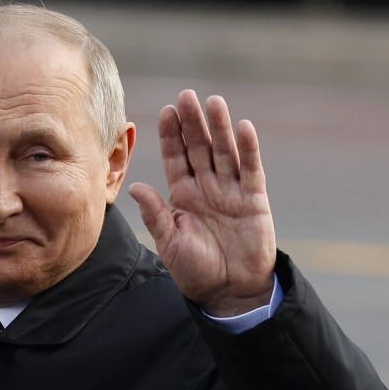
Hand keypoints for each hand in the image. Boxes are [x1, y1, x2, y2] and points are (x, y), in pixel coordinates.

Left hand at [128, 90, 275, 315]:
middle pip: (199, 148)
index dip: (172, 136)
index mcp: (182, 195)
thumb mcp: (169, 242)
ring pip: (224, 152)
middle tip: (187, 96)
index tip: (166, 111)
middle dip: (193, 123)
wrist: (228, 293)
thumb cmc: (195, 270)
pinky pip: (251, 170)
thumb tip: (134, 186)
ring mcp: (231, 191)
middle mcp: (206, 187)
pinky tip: (244, 128)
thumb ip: (155, 214)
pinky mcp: (254, 200)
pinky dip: (248, 149)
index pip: (175, 158)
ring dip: (219, 128)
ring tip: (214, 103)